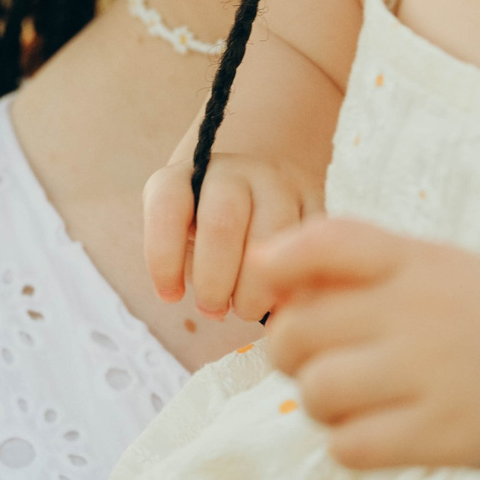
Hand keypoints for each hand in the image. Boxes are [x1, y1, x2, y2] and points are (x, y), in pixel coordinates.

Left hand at [142, 124, 323, 322]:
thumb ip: (187, 263)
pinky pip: (310, 244)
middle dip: (214, 280)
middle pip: (222, 222)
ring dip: (256, 288)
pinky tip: (280, 302)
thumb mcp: (182, 234)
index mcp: (186, 176)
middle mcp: (233, 170)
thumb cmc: (205, 228)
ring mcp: (278, 182)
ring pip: (272, 235)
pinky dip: (294, 282)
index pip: (168, 206)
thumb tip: (216, 308)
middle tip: (213, 310)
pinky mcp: (314, 198)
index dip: (164, 259)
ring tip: (247, 309)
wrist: (254, 187)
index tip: (171, 296)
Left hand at [252, 218, 479, 473]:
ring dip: (316, 402)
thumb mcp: (431, 265)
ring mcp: (436, 376)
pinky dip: (347, 443)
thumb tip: (261, 261)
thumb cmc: (476, 318)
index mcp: (418, 262)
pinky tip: (374, 430)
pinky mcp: (444, 437)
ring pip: (318, 392)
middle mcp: (425, 313)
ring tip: (346, 399)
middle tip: (315, 359)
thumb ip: (353, 256)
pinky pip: (350, 446)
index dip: (280, 261)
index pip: (330, 242)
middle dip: (289, 351)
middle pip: (299, 331)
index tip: (269, 280)